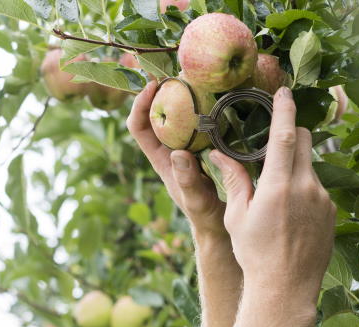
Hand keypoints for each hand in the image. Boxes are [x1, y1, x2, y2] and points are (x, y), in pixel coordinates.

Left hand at [126, 80, 225, 237]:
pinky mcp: (203, 147)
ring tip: (197, 74)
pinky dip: (203, 105)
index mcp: (161, 161)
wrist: (218, 225)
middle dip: (162, 90)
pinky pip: (198, 121)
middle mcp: (170, 150)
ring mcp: (186, 147)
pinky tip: (218, 94)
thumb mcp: (197, 199)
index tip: (154, 84)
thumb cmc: (205, 216)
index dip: (140, 105)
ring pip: (178, 115)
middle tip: (178, 68)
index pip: (139, 127)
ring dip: (183, 94)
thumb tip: (178, 153)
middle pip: (157, 113)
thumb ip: (188, 180)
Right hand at [211, 86, 336, 305]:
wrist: (286, 289)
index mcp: (279, 186)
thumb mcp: (237, 217)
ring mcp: (324, 200)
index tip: (283, 92)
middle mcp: (306, 188)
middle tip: (275, 139)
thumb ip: (235, 180)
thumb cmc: (255, 255)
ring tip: (277, 196)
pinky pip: (317, 189)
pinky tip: (290, 215)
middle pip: (304, 142)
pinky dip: (304, 191)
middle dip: (291, 134)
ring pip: (310, 167)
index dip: (284, 110)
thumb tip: (219, 154)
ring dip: (294, 169)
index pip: (285, 135)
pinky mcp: (332, 213)